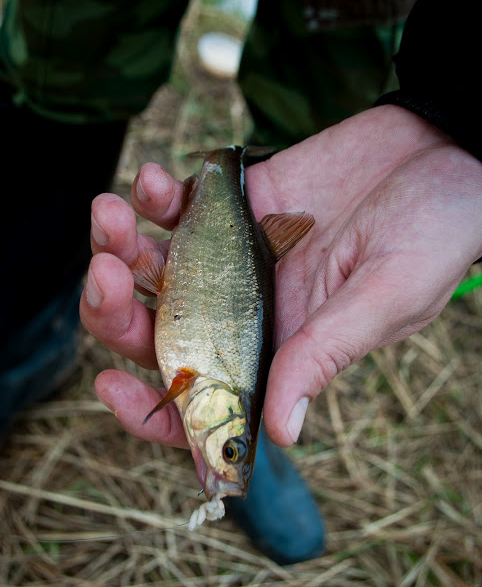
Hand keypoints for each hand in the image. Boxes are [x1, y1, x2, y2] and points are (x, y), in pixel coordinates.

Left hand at [80, 105, 481, 446]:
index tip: (112, 386)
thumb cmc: (433, 232)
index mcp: (284, 347)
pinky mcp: (236, 202)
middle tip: (106, 273)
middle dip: (115, 309)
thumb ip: (323, 355)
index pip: (206, 396)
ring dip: (119, 243)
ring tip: (112, 210)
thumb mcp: (385, 299)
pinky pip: (179, 205)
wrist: (444, 153)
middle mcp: (249, 308)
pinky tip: (159, 178)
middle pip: (158, 329)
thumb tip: (279, 433)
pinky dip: (156, 194)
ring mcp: (235, 255)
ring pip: (154, 265)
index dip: (153, 407)